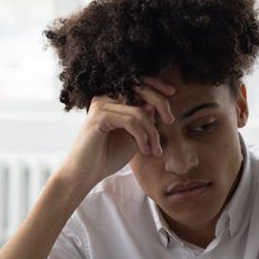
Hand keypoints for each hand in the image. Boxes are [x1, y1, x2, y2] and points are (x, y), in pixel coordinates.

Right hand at [58, 76, 175, 192]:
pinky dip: (142, 136)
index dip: (156, 84)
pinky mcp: (99, 115)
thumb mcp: (134, 136)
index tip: (172, 92)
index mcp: (112, 99)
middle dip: (161, 103)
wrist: (86, 175)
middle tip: (170, 120)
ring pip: (139, 111)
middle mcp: (105, 97)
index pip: (137, 83)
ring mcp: (101, 104)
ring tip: (154, 150)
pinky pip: (131, 121)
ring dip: (152, 132)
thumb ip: (143, 120)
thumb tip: (154, 105)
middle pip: (140, 89)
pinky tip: (144, 150)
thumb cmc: (107, 157)